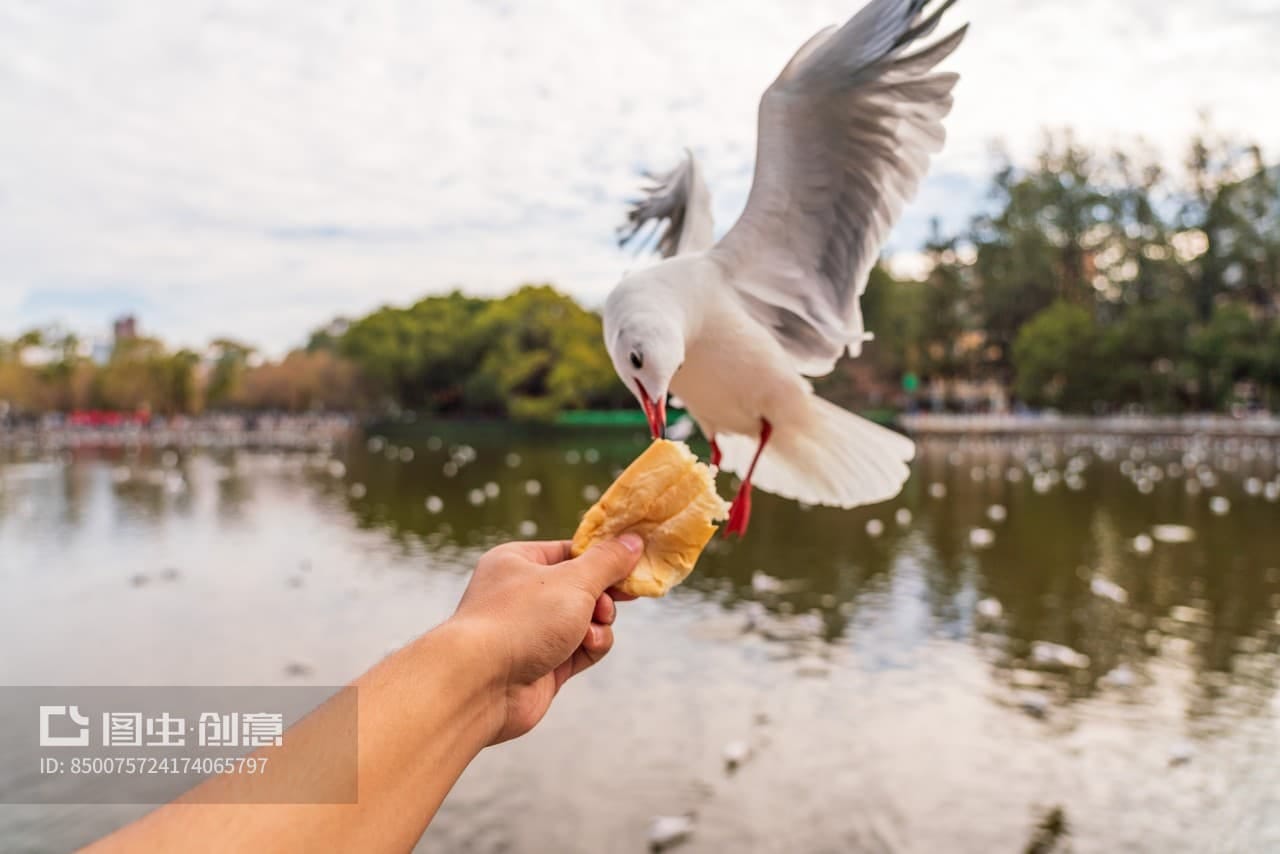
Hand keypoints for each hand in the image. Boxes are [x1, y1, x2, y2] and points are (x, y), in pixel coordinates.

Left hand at [450, 536, 642, 743]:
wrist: (480, 684)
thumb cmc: (521, 619)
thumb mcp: (573, 581)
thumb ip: (608, 561)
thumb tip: (634, 540)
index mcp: (519, 562)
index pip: (571, 552)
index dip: (604, 558)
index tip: (634, 563)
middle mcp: (523, 595)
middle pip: (582, 587)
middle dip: (603, 596)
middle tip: (619, 598)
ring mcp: (533, 632)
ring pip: (587, 620)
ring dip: (599, 624)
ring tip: (591, 629)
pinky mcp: (544, 664)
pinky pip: (582, 649)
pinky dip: (592, 646)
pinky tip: (588, 646)